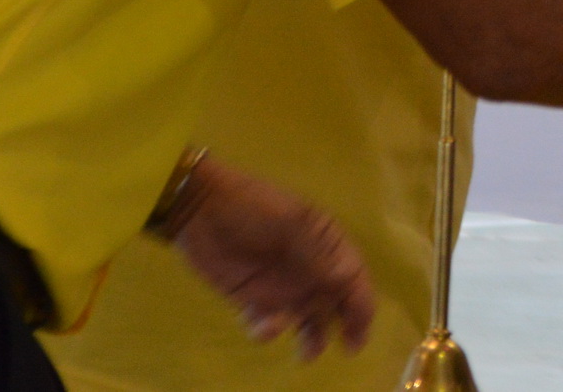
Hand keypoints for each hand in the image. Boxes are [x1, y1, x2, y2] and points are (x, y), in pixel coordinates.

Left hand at [165, 156, 374, 360]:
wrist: (200, 210)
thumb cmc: (252, 208)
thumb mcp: (290, 225)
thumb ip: (317, 255)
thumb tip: (346, 279)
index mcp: (325, 242)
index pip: (354, 275)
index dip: (362, 302)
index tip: (359, 328)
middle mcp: (310, 267)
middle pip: (338, 301)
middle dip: (347, 326)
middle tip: (348, 347)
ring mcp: (282, 285)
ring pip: (308, 318)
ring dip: (312, 337)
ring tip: (305, 354)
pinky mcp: (254, 299)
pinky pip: (270, 323)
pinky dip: (270, 330)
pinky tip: (261, 326)